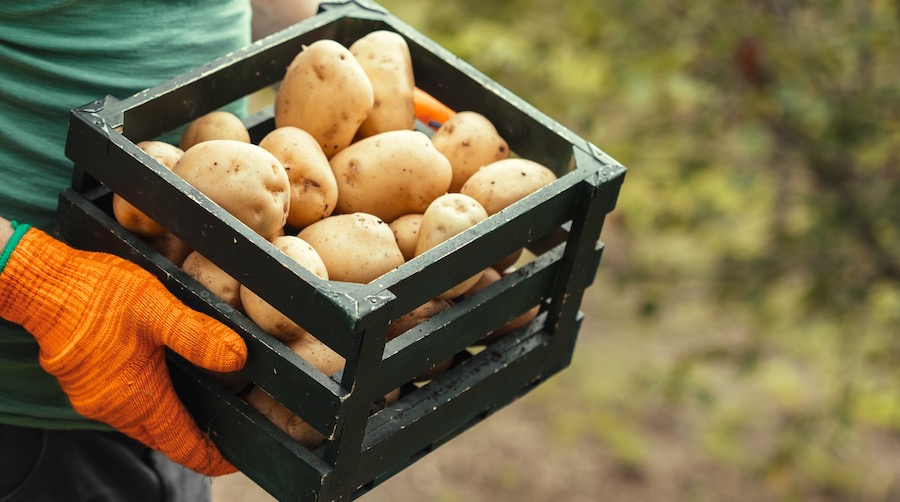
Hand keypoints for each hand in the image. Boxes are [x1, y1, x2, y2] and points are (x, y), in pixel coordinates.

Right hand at [0, 221, 246, 475]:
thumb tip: (237, 358)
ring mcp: (97, 400)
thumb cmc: (97, 295)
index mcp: (139, 398)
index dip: (213, 457)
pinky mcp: (85, 387)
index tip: (236, 458)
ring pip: (144, 426)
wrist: (39, 285)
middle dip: (196, 442)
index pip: (183, 445)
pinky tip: (164, 386)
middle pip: (165, 440)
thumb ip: (197, 335)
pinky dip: (150, 408)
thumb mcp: (157, 307)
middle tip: (228, 433)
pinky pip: (125, 410)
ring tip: (203, 412)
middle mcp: (116, 409)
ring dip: (172, 424)